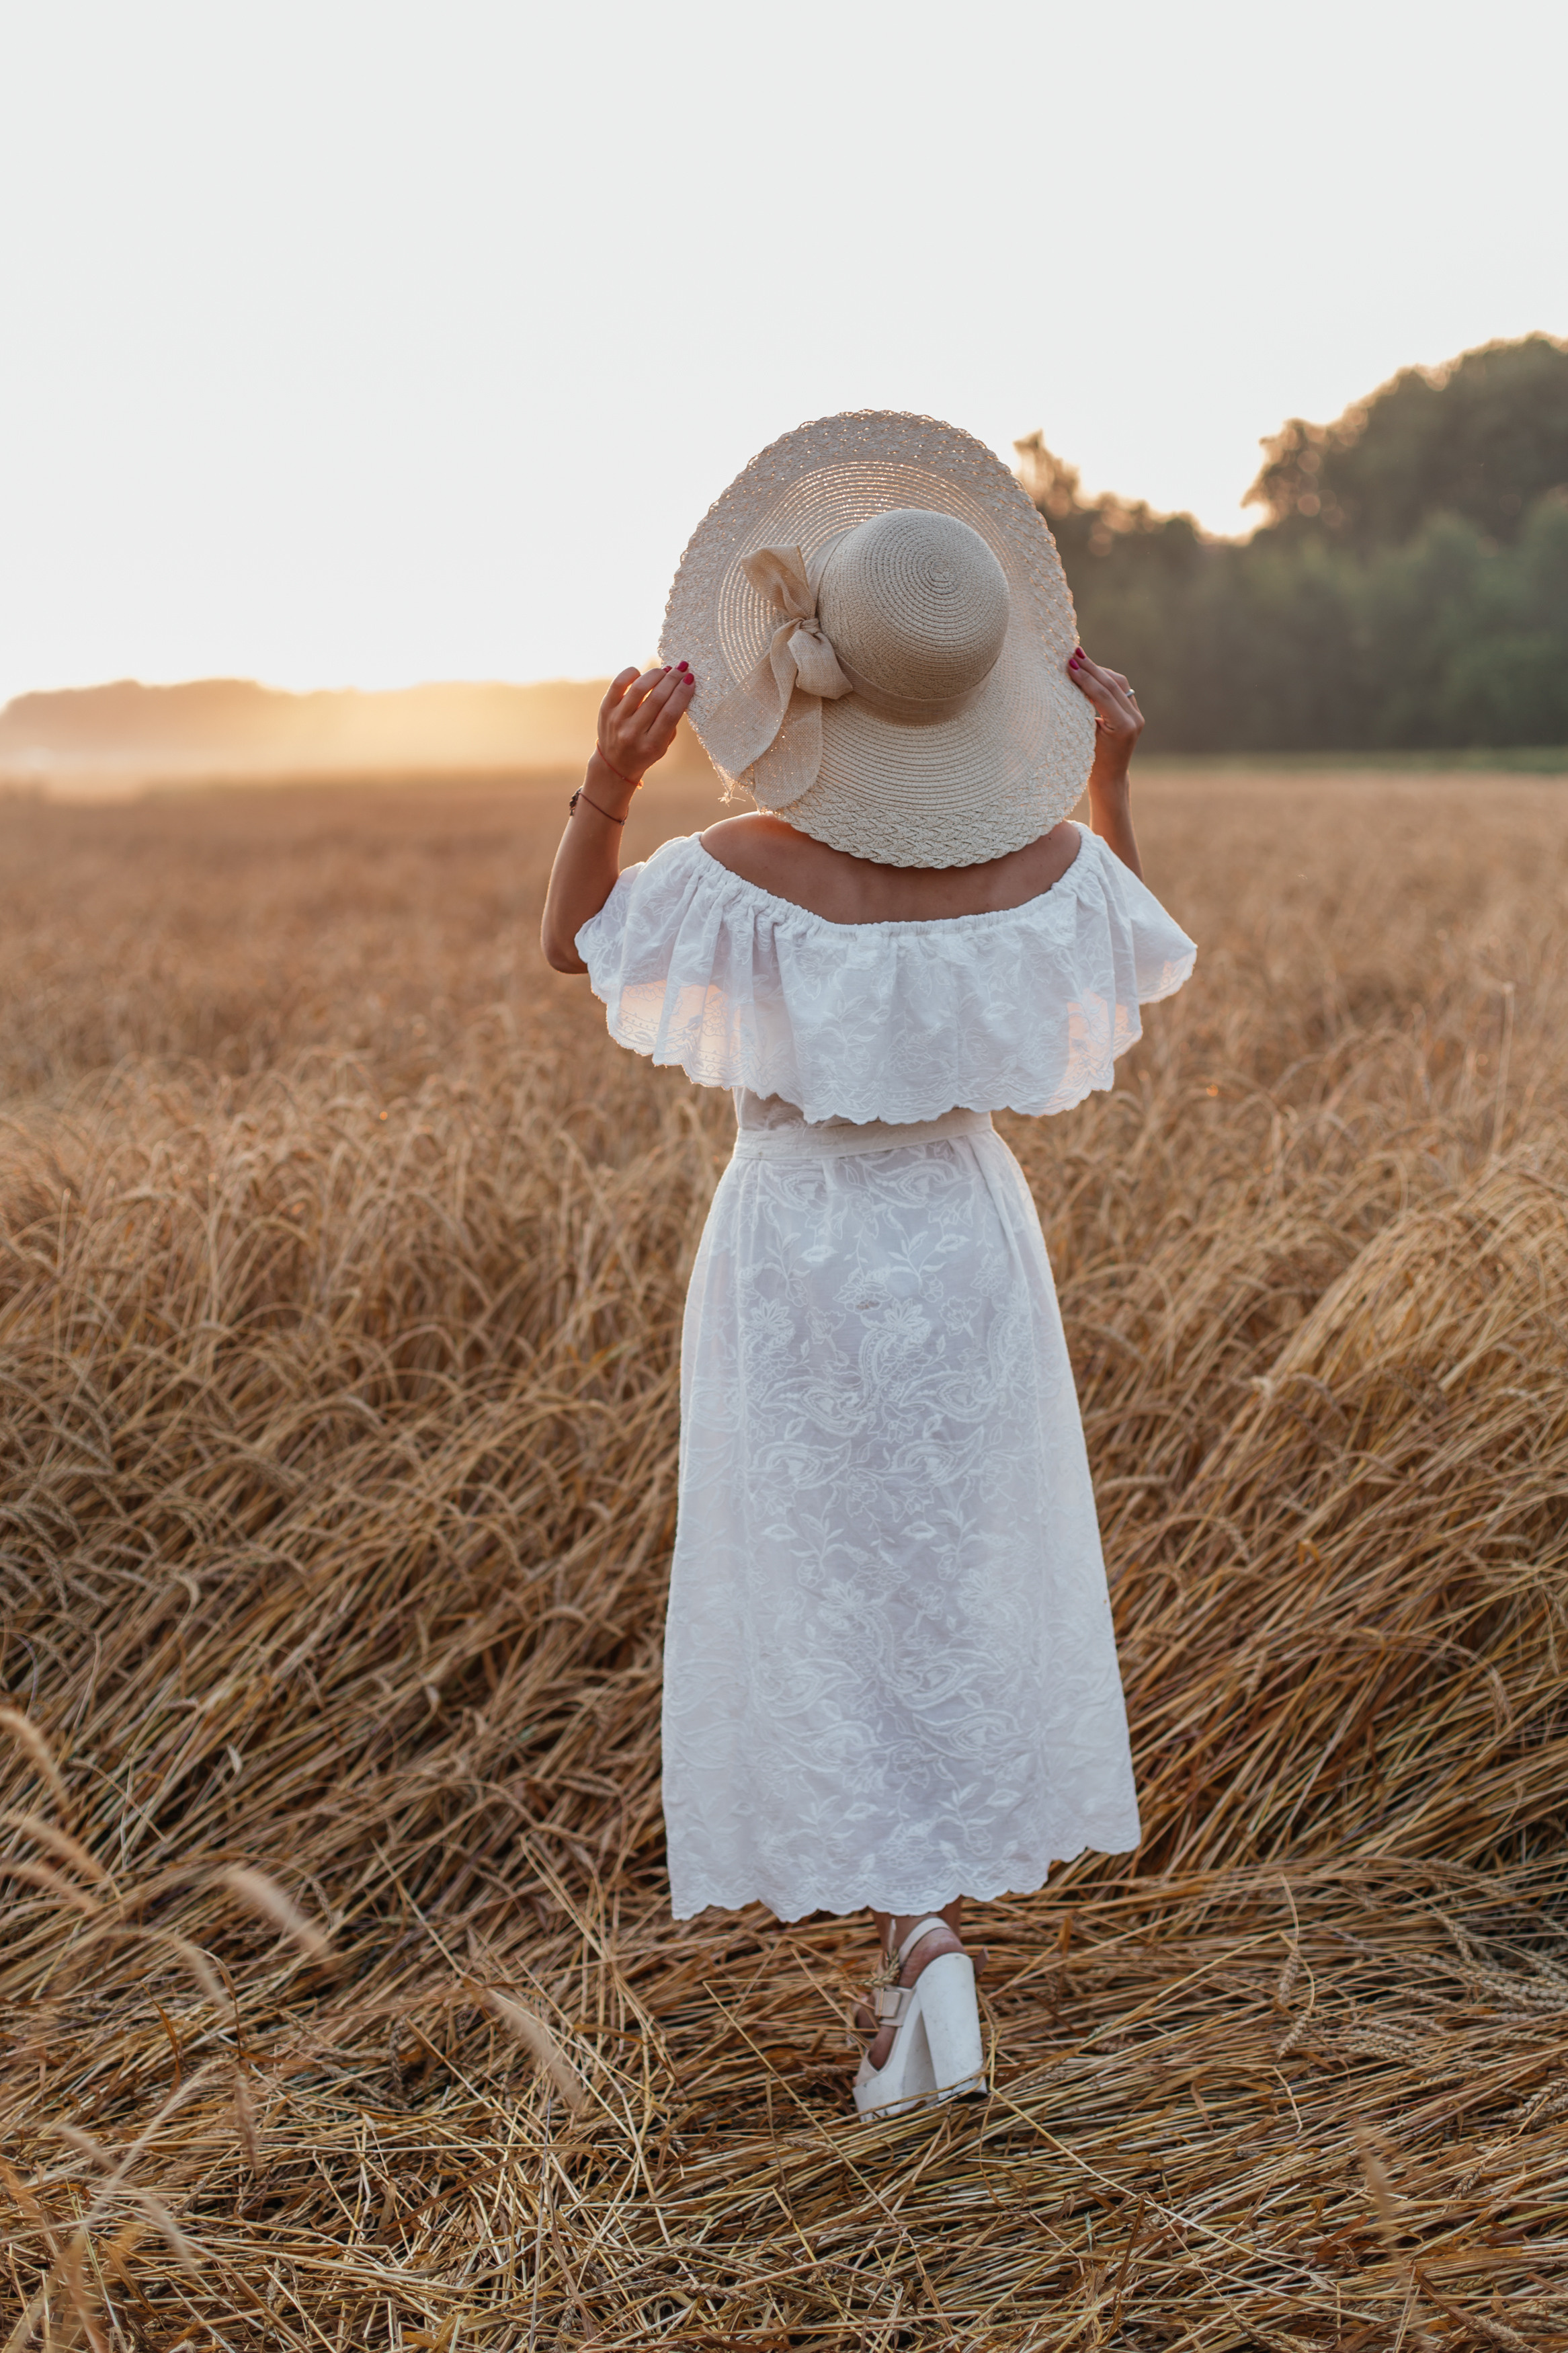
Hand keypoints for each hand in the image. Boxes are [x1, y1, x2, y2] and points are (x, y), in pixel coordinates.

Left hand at [598, 660, 696, 783]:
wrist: (615, 764)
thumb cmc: (645, 751)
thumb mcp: (663, 745)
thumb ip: (671, 721)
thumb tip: (680, 686)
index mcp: (651, 745)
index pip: (670, 713)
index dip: (683, 693)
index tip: (690, 679)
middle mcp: (632, 733)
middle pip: (657, 698)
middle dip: (673, 679)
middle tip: (682, 669)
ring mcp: (617, 720)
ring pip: (639, 688)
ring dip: (656, 674)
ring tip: (664, 671)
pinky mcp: (605, 709)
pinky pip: (619, 684)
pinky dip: (632, 673)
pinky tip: (641, 674)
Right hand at [1067, 648, 1142, 767]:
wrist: (1110, 779)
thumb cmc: (1090, 763)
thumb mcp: (1083, 737)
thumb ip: (1082, 710)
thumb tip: (1072, 681)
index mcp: (1123, 727)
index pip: (1102, 694)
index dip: (1085, 677)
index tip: (1068, 664)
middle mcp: (1135, 719)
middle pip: (1112, 684)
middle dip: (1091, 668)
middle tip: (1073, 654)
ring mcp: (1137, 715)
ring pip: (1119, 683)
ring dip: (1099, 670)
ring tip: (1080, 659)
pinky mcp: (1135, 713)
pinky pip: (1121, 689)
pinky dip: (1105, 679)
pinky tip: (1091, 672)